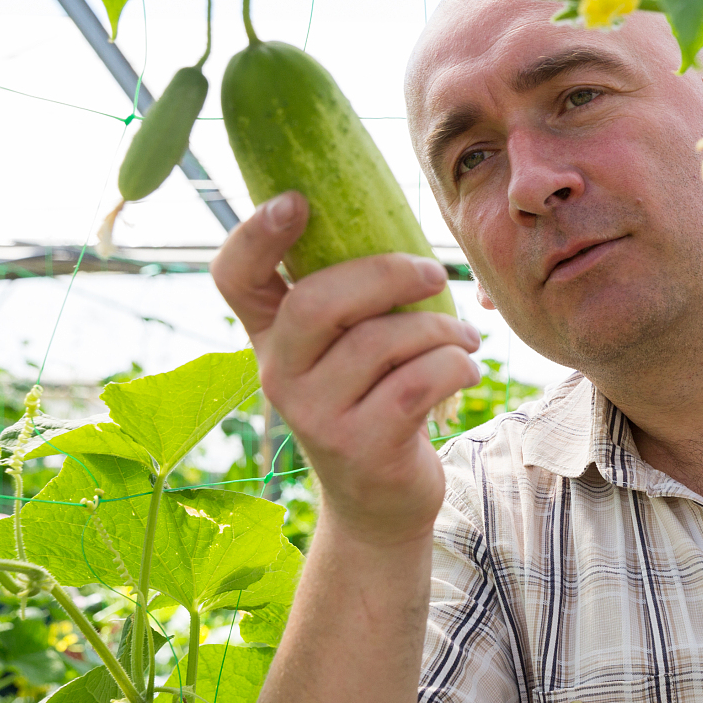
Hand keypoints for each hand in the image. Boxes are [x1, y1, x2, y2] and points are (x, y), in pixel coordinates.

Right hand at [211, 192, 481, 546]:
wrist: (381, 502)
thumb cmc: (375, 403)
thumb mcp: (350, 351)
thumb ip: (357, 301)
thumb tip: (410, 240)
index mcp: (269, 337)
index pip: (235, 277)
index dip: (255, 234)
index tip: (296, 199)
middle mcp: (279, 374)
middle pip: (317, 300)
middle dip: (387, 274)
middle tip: (436, 274)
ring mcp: (315, 415)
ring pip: (380, 342)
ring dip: (440, 330)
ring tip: (465, 339)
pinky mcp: (362, 446)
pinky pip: (416, 383)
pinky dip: (455, 366)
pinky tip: (468, 369)